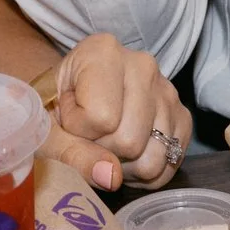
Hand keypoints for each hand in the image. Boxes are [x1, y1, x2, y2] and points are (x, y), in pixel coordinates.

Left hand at [42, 33, 192, 191]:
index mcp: (103, 52)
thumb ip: (72, 153)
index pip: (100, 117)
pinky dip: (145, 172)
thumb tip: (112, 177)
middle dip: (102, 152)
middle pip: (130, 141)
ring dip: (124, 167)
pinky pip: (171, 163)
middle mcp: (142, 64)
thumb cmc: (51, 109)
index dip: (77, 131)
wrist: (69, 98)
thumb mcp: (47, 130)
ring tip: (105, 145)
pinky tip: (124, 154)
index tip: (67, 115)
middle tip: (86, 135)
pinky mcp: (182, 115)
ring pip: (153, 158)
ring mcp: (167, 90)